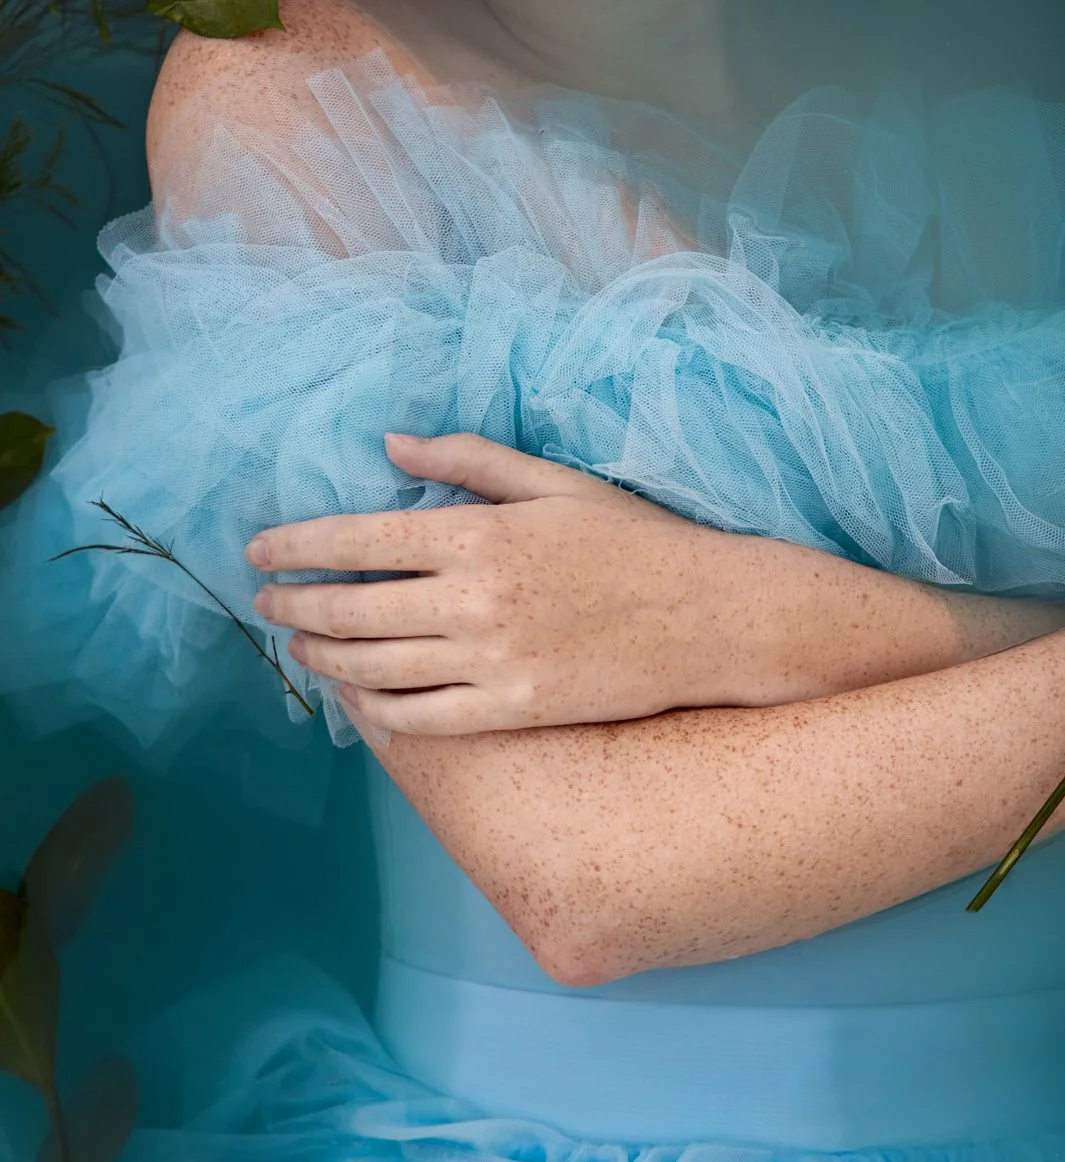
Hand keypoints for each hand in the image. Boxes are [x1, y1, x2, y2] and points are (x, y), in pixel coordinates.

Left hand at [247, 432, 751, 735]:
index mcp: (481, 534)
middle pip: (351, 607)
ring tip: (299, 642)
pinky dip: (372, 706)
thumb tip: (391, 444)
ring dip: (322, 654)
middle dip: (293, 603)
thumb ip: (468, 460)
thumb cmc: (633, 538)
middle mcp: (473, 600)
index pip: (359, 539)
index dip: (298, 546)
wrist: (706, 616)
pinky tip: (355, 691)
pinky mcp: (511, 711)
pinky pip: (418, 717)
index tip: (259, 549)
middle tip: (265, 600)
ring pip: (374, 666)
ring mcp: (490, 662)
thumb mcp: (553, 482)